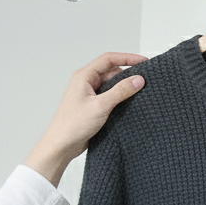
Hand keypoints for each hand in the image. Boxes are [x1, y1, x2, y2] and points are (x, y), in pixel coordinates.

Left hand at [23, 52, 147, 187]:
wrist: (61, 146)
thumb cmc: (71, 126)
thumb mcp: (100, 106)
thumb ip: (121, 91)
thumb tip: (138, 79)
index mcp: (83, 77)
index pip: (109, 59)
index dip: (128, 58)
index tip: (144, 62)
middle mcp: (86, 83)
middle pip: (112, 70)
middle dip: (128, 73)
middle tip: (144, 78)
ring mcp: (90, 94)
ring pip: (112, 83)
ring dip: (124, 86)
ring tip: (138, 91)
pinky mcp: (94, 104)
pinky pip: (111, 94)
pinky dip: (121, 96)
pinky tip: (129, 101)